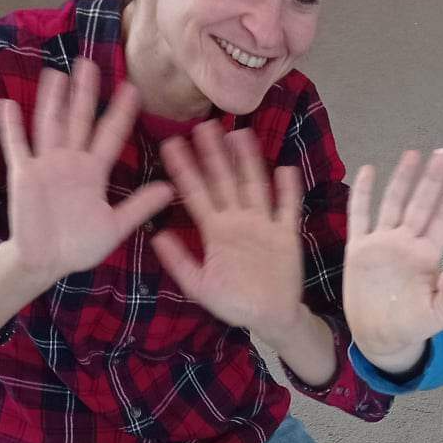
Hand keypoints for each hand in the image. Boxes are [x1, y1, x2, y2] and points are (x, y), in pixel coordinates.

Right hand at [0, 59, 174, 285]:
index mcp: (93, 172)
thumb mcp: (115, 226)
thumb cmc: (80, 246)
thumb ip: (139, 207)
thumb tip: (171, 190)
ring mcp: (46, 165)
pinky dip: (12, 127)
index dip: (121, 113)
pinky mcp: (24, 175)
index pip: (110, 135)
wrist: (47, 263)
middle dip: (85, 93)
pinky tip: (8, 103)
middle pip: (80, 120)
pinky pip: (17, 147)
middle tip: (90, 63)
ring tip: (56, 74)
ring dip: (52, 101)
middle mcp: (70, 162)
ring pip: (50, 125)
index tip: (133, 89)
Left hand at [155, 123, 310, 345]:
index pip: (196, 194)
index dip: (184, 170)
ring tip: (239, 135)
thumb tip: (155, 235)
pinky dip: (287, 191)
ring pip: (254, 186)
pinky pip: (287, 209)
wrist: (269, 318)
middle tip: (203, 125)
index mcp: (215, 231)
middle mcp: (238, 221)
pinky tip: (284, 170)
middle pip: (224, 181)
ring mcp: (263, 225)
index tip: (170, 144)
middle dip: (214, 154)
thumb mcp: (199, 286)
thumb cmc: (233, 303)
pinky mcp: (286, 235)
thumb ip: (180, 261)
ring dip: (247, 161)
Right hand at [343, 148, 442, 364]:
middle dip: (432, 178)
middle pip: (421, 204)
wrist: (380, 337)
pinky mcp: (359, 249)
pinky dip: (362, 194)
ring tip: (412, 153)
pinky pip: (359, 216)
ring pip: (393, 203)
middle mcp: (406, 243)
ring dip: (403, 179)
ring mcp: (382, 243)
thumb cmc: (411, 326)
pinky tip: (368, 170)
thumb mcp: (437, 317)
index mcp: (426, 256)